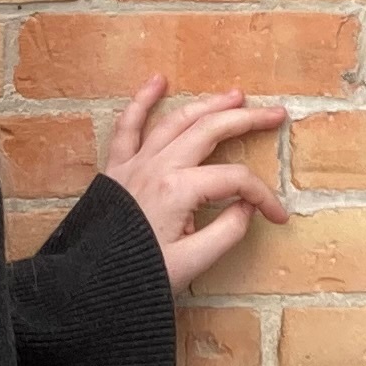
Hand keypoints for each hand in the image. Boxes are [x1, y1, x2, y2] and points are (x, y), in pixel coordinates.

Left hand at [99, 76, 289, 290]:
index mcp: (179, 190)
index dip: (263, 196)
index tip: (278, 217)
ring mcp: (136, 162)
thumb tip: (247, 207)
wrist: (86, 285)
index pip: (236, 180)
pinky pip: (129, 125)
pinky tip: (158, 80)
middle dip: (247, 119)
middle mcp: (159, 166)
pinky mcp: (117, 167)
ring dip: (208, 104)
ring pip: (177, 120)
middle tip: (275, 114)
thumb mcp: (191, 265)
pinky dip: (142, 100)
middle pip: (211, 130)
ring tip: (235, 95)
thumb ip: (227, 232)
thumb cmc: (139, 276)